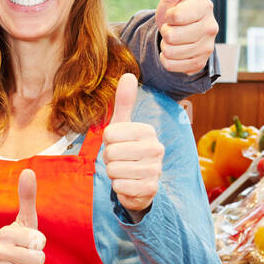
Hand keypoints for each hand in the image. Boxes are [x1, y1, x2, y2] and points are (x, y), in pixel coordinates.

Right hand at [0, 168, 46, 263]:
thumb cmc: (18, 242)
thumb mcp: (24, 221)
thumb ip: (27, 197)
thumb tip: (28, 170)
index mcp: (5, 234)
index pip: (38, 241)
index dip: (39, 243)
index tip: (29, 242)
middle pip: (39, 259)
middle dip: (38, 260)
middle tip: (27, 258)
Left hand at [104, 73, 163, 213]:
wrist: (139, 184)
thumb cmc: (127, 151)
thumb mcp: (122, 126)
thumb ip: (124, 101)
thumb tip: (129, 74)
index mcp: (147, 131)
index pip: (109, 134)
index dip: (107, 142)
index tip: (117, 144)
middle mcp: (156, 149)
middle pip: (111, 152)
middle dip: (109, 159)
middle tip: (120, 160)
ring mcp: (155, 170)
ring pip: (114, 170)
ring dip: (113, 174)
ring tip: (124, 171)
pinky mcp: (150, 189)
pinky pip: (120, 186)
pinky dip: (119, 187)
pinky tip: (128, 184)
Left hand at [155, 0, 217, 74]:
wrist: (177, 34)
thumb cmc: (175, 11)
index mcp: (205, 6)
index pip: (175, 16)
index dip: (168, 16)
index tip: (173, 15)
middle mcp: (212, 27)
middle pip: (172, 36)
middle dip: (166, 32)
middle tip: (172, 28)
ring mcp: (208, 47)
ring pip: (171, 52)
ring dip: (165, 46)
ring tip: (173, 40)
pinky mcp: (200, 64)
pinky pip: (171, 65)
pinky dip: (167, 60)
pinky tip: (175, 52)